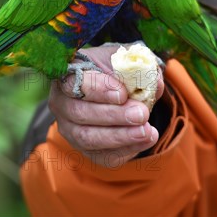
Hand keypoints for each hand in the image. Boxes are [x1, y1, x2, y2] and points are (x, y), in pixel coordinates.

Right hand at [48, 45, 164, 167]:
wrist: (113, 89)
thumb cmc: (114, 70)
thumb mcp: (125, 61)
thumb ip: (138, 67)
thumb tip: (155, 82)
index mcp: (68, 76)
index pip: (75, 83)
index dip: (98, 89)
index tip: (123, 94)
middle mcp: (61, 104)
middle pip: (80, 113)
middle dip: (114, 116)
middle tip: (141, 114)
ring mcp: (69, 129)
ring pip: (88, 138)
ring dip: (120, 136)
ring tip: (146, 131)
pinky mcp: (84, 148)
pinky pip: (101, 155)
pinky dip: (125, 150)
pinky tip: (145, 140)